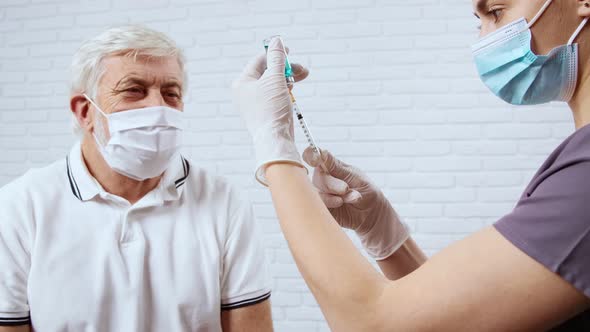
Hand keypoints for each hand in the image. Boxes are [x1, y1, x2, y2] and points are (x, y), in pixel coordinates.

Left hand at [232, 37, 309, 185]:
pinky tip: (293, 92)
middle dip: (286, 69)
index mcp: (242, 82)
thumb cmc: (271, 109)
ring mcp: (255, 104)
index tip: (290, 52)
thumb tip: (276, 41)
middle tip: (302, 70)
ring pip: (274, 84)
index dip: (275, 54)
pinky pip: (275, 96)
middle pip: (268, 72)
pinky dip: (285, 91)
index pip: (259, 61)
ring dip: (288, 79)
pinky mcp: (265, 112)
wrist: (275, 140)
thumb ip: (277, 58)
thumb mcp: (275, 79)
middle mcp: (246, 93)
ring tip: (302, 78)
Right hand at [302, 147, 408, 259]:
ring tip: (349, 198)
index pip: (313, 156)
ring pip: (316, 192)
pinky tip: (341, 204)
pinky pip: (318, 205)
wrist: (372, 213)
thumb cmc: (366, 191)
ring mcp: (320, 193)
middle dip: (332, 184)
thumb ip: (337, 168)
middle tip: (346, 188)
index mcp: (329, 166)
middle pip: (317, 177)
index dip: (310, 155)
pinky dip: (331, 204)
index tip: (315, 159)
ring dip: (332, 196)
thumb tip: (323, 153)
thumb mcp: (356, 176)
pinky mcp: (321, 207)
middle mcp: (322, 179)